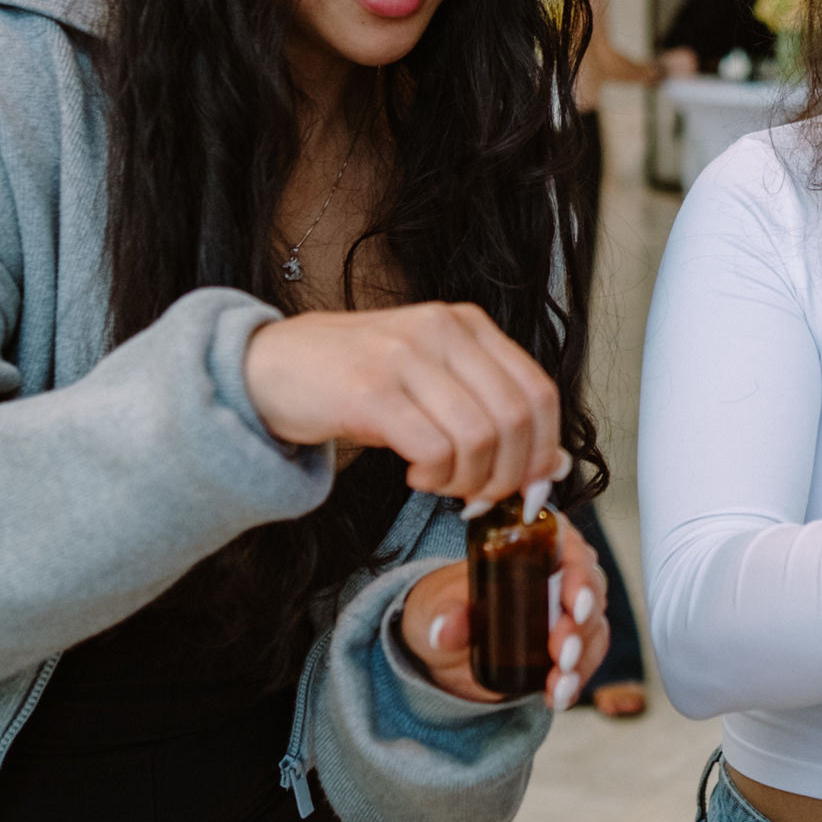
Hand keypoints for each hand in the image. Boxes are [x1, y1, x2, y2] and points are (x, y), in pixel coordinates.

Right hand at [242, 300, 563, 511]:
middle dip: (508, 474)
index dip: (543, 449)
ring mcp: (406, 357)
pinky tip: (414, 474)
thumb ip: (489, 411)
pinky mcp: (371, 391)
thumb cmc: (355, 380)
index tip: (529, 487)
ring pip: (480, 437)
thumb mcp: (431, 382)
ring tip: (439, 483)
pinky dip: (434, 477)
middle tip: (480, 497)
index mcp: (467, 324)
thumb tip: (552, 466)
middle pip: (516, 418)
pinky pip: (435, 449)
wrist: (268, 368)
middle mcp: (442, 330)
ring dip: (467, 480)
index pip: (538, 391)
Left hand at [396, 518, 611, 705]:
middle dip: (582, 624)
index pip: (568, 547)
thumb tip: (445, 630)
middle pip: (590, 590)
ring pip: (592, 629)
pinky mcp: (563, 650)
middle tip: (562, 651)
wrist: (441, 648)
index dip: (579, 570)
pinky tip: (557, 697)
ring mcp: (563, 615)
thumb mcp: (436, 606)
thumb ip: (445, 615)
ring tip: (559, 681)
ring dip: (582, 657)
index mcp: (529, 550)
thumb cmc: (442, 608)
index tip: (573, 600)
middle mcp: (555, 578)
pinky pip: (584, 662)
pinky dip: (575, 681)